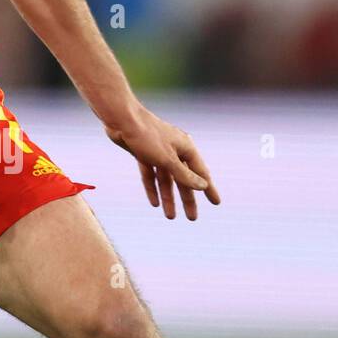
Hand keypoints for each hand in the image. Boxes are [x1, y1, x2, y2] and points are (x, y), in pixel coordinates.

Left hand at [105, 102, 219, 219]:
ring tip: (171, 217)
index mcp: (186, 148)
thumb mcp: (167, 159)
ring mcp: (158, 152)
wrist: (121, 119)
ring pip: (166, 180)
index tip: (216, 203)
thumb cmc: (146, 135)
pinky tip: (154, 203)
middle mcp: (175, 150)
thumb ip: (184, 174)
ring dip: (168, 198)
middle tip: (192, 218)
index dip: (208, 189)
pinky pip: (151, 175)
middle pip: (184, 179)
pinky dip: (152, 188)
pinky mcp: (143, 154)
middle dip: (187, 199)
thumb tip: (203, 186)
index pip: (201, 173)